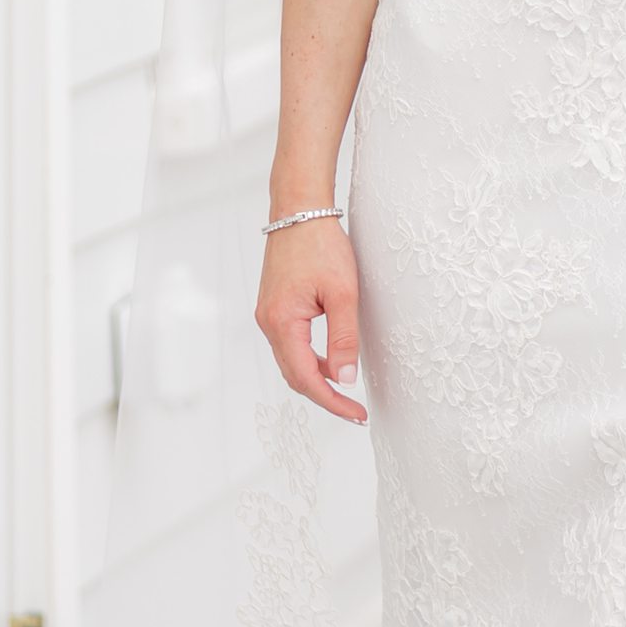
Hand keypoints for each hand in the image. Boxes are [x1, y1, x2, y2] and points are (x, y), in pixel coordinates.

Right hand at [257, 218, 366, 421]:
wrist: (299, 211)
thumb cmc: (321, 245)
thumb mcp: (343, 293)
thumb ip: (344, 338)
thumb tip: (346, 379)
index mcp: (282, 322)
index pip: (306, 378)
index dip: (332, 402)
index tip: (357, 415)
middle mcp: (268, 323)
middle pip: (294, 376)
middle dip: (325, 396)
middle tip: (355, 412)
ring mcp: (268, 316)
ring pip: (292, 362)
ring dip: (318, 378)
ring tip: (348, 392)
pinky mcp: (275, 308)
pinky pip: (291, 345)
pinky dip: (311, 359)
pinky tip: (334, 361)